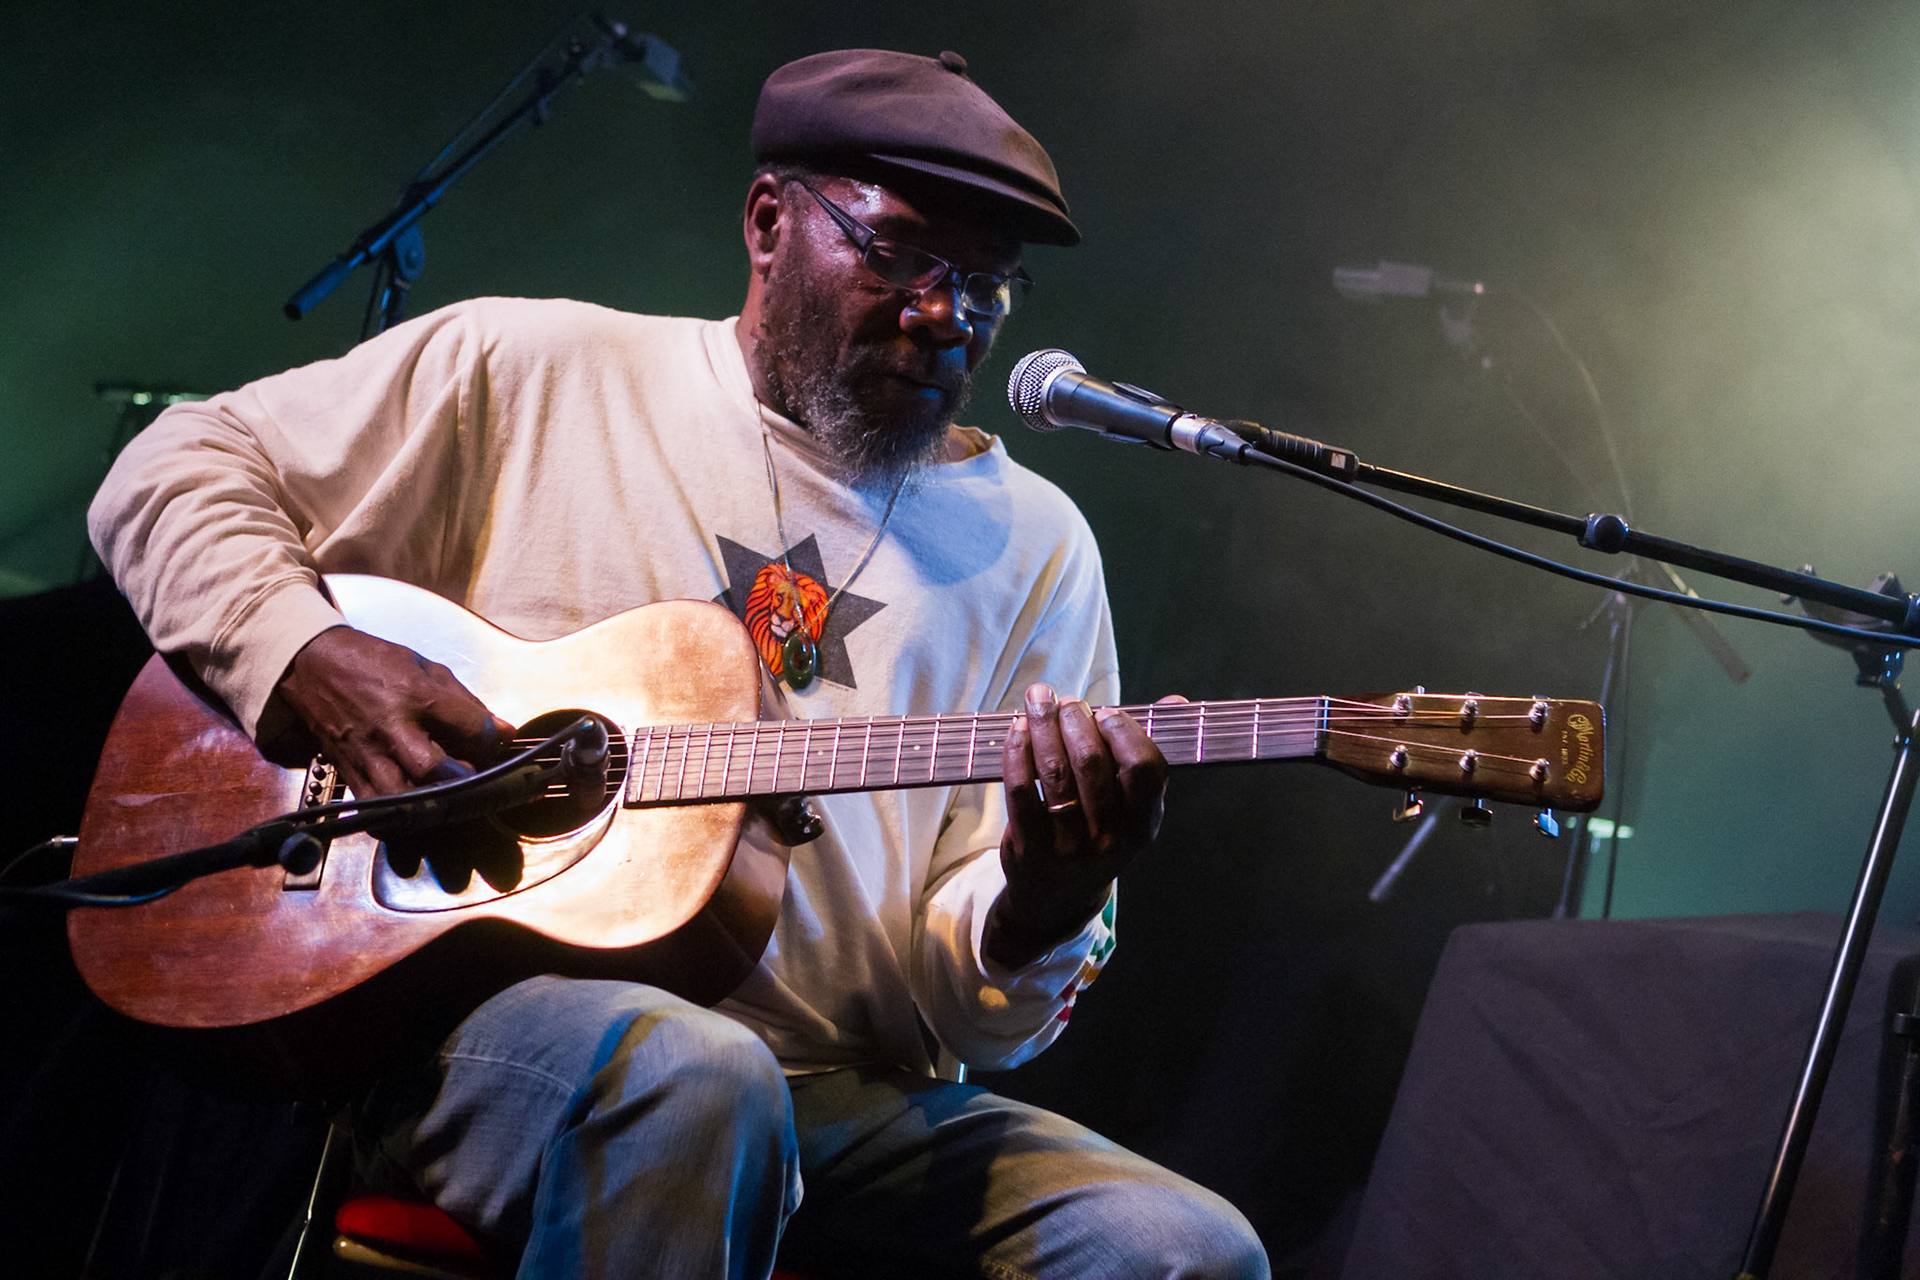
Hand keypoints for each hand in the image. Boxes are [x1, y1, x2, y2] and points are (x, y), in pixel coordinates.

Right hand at [271, 626, 513, 797]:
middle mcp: (392, 729)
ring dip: (433, 806)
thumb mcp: (426, 668)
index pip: (471, 728)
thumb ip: (467, 703)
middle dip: (467, 781)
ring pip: (403, 798)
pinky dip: (400, 820)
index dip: (494, 741)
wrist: (313, 665)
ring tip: (451, 802)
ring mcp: (369, 755)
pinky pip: (375, 810)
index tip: (498, 744)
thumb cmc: (374, 663)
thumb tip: (504, 732)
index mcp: (416, 696)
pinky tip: (417, 813)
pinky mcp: (349, 773)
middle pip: (435, 769)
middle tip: (480, 780)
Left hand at [984, 683, 1174, 968]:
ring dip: (1044, 726)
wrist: (1058, 897)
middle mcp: (1110, 838)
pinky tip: (1017, 731)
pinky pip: (1021, 789)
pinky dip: (1017, 752)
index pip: (1144, 768)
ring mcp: (1069, 846)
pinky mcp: (1031, 848)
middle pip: (1093, 763)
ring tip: (1039, 701)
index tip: (1105, 713)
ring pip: (1055, 771)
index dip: (1124, 732)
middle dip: (1075, 720)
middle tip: (1065, 702)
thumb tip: (1177, 701)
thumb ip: (1147, 751)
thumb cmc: (1098, 833)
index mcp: (1144, 825)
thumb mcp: (1130, 807)